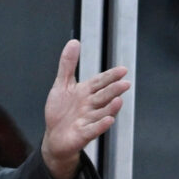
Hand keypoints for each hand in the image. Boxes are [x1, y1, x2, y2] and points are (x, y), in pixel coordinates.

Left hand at [41, 39, 129, 178]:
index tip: (122, 70)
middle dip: (113, 90)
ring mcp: (88, 120)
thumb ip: (68, 65)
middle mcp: (90, 105)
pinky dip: (100, 125)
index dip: (110, 76)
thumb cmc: (60, 111)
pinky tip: (108, 120)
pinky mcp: (83, 134)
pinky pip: (93, 129)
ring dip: (110, 108)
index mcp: (86, 92)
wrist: (54, 136)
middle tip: (125, 83)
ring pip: (101, 112)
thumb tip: (73, 42)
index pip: (100, 82)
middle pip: (103, 96)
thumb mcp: (62, 85)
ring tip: (118, 101)